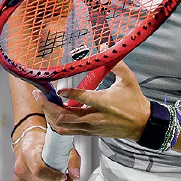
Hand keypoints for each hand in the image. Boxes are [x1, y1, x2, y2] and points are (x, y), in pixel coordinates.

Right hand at [12, 126, 79, 180]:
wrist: (28, 143)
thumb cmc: (42, 142)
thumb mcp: (61, 144)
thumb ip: (72, 159)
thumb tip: (75, 175)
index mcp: (29, 154)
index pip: (39, 171)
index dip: (55, 177)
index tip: (65, 176)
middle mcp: (21, 168)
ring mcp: (18, 180)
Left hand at [32, 63, 150, 141]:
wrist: (142, 124)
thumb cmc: (135, 102)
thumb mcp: (129, 80)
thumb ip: (116, 63)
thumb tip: (103, 47)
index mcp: (104, 102)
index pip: (81, 98)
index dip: (67, 94)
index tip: (57, 88)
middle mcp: (95, 117)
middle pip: (64, 116)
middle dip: (48, 106)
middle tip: (38, 95)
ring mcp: (91, 127)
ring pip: (63, 125)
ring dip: (50, 115)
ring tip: (43, 103)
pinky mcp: (90, 133)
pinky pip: (68, 131)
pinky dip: (57, 124)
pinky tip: (53, 115)